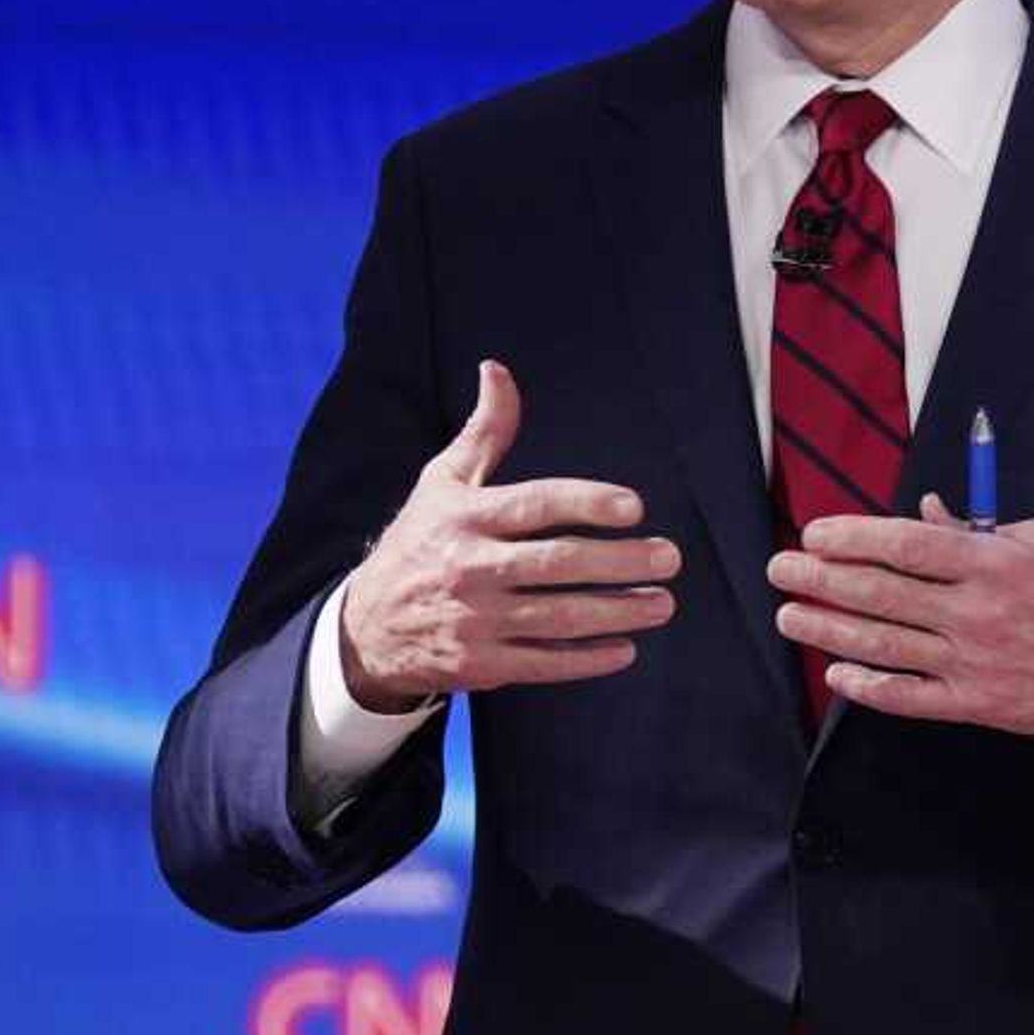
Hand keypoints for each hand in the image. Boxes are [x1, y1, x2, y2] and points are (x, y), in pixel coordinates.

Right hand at [337, 360, 679, 709]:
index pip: (534, 504)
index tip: (635, 507)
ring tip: (663, 602)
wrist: (364, 626)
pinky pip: (544, 662)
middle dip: (621, 561)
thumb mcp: (442, 483)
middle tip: (669, 557)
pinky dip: (588, 659)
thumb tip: (497, 370)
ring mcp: (475, 620)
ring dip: (619, 612)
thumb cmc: (420, 542)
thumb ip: (484, 432)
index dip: (586, 503)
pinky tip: (626, 648)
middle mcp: (469, 567)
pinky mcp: (480, 664)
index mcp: (464, 517)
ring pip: (560, 617)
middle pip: (557, 563)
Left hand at [772, 497, 1033, 740]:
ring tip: (789, 614)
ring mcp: (973, 662)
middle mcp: (978, 613)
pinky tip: (835, 672)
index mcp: (995, 564)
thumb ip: (980, 528)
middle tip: (782, 568)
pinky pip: (908, 696)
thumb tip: (926, 513)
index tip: (818, 533)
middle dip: (821, 579)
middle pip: (882, 593)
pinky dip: (867, 687)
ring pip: (883, 644)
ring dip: (827, 628)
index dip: (854, 538)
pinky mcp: (974, 702)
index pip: (909, 546)